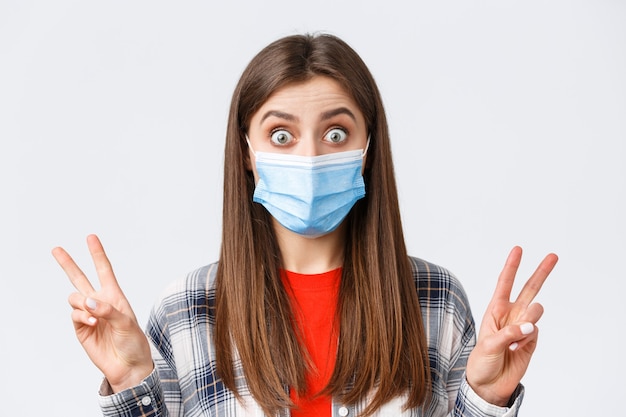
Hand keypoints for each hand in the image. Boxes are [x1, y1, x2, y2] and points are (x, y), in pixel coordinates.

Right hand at [52, 234, 152, 392]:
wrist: (128, 365)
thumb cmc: (133, 342)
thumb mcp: (127, 323)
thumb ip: (108, 310)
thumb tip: (88, 301)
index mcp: (114, 296)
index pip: (104, 270)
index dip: (97, 254)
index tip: (91, 237)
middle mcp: (100, 302)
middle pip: (80, 279)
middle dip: (68, 264)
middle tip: (56, 249)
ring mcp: (89, 315)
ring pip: (74, 297)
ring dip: (81, 303)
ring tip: (93, 315)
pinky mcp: (81, 328)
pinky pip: (74, 315)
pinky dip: (81, 316)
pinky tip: (91, 322)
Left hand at [466, 246, 557, 405]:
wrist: (489, 384)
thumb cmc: (482, 361)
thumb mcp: (488, 345)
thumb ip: (508, 333)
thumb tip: (529, 326)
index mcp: (495, 309)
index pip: (504, 284)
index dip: (512, 266)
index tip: (518, 249)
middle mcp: (511, 314)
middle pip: (529, 289)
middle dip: (541, 272)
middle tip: (553, 256)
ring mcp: (523, 326)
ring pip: (536, 311)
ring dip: (528, 320)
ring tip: (515, 338)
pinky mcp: (532, 340)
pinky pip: (536, 332)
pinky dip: (527, 340)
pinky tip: (516, 349)